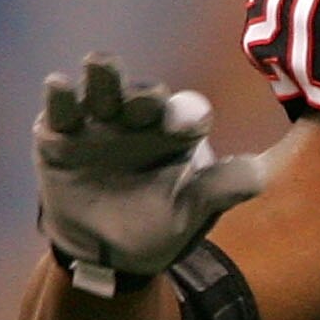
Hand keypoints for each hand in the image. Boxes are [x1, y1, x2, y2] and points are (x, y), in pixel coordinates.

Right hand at [35, 54, 264, 293]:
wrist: (105, 254)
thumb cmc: (156, 229)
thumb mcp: (190, 213)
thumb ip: (221, 189)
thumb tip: (260, 175)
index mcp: (174, 133)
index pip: (187, 113)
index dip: (189, 115)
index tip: (191, 126)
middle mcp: (137, 119)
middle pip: (144, 95)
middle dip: (145, 96)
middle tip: (146, 103)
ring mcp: (97, 122)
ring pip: (101, 88)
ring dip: (103, 76)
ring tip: (99, 65)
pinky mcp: (59, 134)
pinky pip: (59, 110)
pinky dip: (59, 97)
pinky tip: (59, 87)